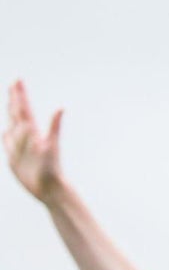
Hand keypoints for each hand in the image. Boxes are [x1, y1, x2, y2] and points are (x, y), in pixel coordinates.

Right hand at [5, 80, 64, 201]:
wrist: (51, 190)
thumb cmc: (52, 170)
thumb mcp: (52, 146)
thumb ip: (54, 126)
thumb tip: (61, 108)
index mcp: (33, 132)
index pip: (24, 109)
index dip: (20, 95)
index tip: (18, 80)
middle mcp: (27, 137)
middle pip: (18, 113)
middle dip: (15, 98)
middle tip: (14, 84)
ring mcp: (21, 146)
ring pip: (13, 125)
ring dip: (11, 113)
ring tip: (11, 102)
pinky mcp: (16, 158)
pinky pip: (8, 144)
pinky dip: (5, 136)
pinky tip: (5, 132)